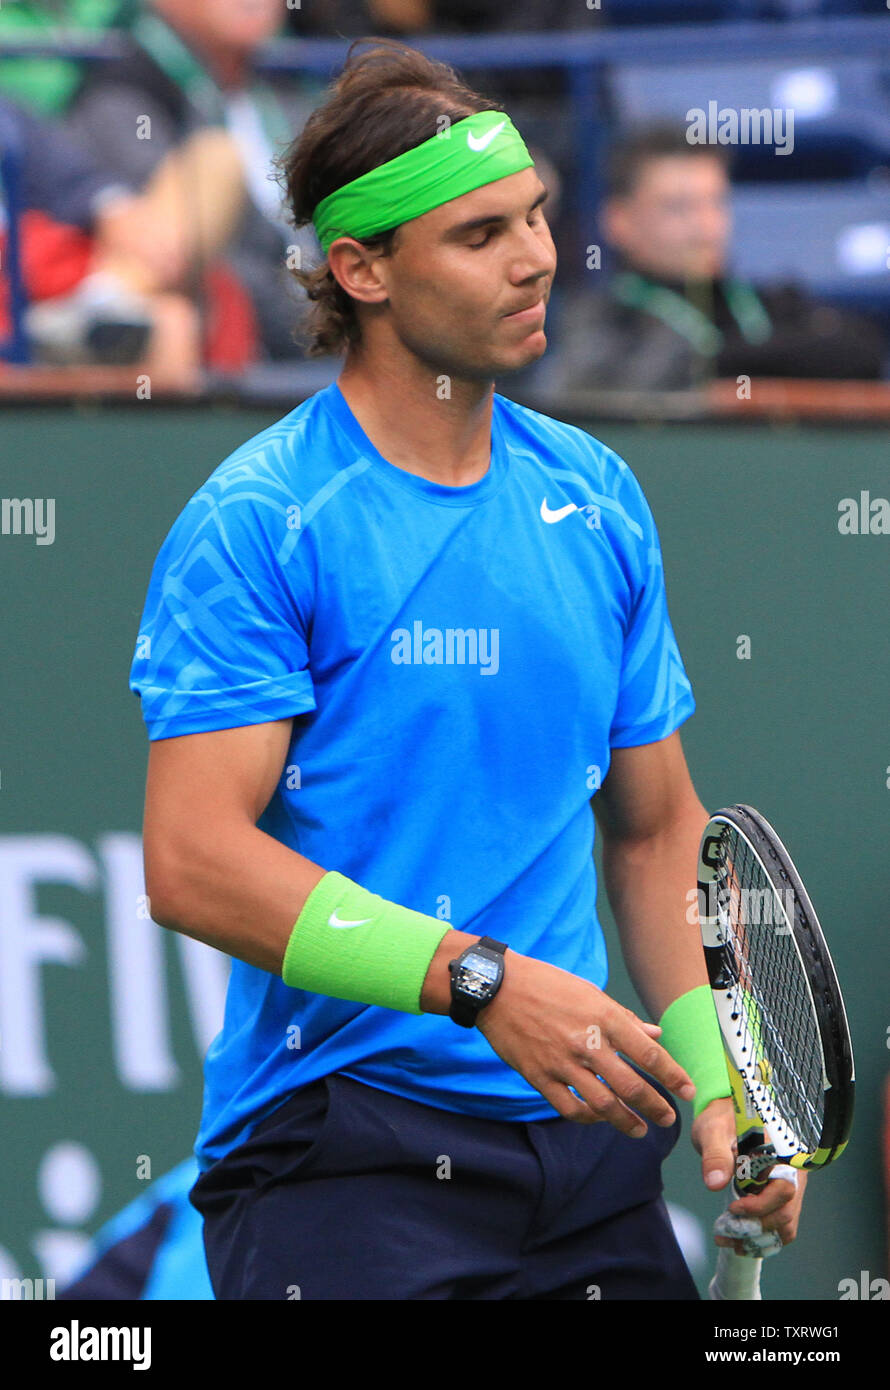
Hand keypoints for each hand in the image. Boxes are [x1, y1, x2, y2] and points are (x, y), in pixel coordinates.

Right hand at [475, 951, 695, 1136]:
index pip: (649, 1054)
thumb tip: (655, 1034)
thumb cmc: (547, 985)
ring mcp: (562, 1063)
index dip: (673, 1076)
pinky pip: (569, 1108)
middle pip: (631, 1087)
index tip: (688, 1090)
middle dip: (656, 1108)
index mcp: (604, 1017)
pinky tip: (599, 1119)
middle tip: (667, 1118)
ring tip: (639, 1130)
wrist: (498, 987)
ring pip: (603, 1105)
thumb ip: (624, 1018)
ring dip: (626, 1122)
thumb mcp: (590, 992)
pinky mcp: (539, 1076)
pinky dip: (589, 1119)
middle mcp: (587, 1043)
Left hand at [692, 1097, 806, 1250]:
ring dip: (759, 1238)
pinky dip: (763, 1236)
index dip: (760, 1206)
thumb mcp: (713, 1131)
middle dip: (756, 1227)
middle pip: (786, 1212)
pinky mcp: (779, 1196)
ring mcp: (788, 1185)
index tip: (734, 1208)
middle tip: (725, 1231)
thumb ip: (715, 1155)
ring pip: (785, 1224)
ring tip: (729, 1239)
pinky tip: (740, 1238)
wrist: (725, 1117)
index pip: (784, 1189)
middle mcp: (792, 1171)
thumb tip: (714, 1183)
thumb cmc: (721, 1120)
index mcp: (781, 1153)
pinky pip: (781, 1224)